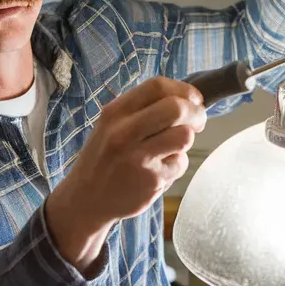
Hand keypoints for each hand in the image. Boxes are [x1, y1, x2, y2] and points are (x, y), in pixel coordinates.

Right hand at [45, 77, 205, 274]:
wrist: (86, 199)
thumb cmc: (105, 157)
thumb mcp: (111, 125)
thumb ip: (142, 110)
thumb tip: (187, 99)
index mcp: (115, 113)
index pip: (157, 86)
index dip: (183, 90)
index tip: (193, 99)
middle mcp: (124, 133)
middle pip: (176, 109)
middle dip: (196, 113)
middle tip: (198, 122)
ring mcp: (139, 158)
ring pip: (184, 136)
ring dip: (186, 140)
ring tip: (172, 148)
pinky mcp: (152, 180)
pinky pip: (180, 164)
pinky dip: (175, 165)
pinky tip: (158, 171)